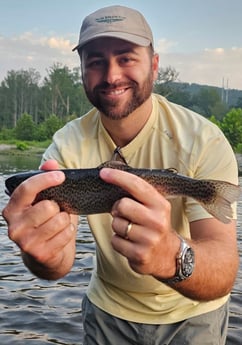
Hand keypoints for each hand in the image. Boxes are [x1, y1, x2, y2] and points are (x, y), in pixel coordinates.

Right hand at [2, 160, 77, 278]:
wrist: (46, 257)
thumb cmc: (45, 223)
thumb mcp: (43, 201)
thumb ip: (45, 180)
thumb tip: (51, 163)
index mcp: (12, 209)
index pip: (27, 189)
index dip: (45, 179)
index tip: (61, 176)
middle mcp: (14, 226)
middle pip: (48, 206)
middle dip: (58, 207)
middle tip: (56, 212)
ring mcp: (26, 242)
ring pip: (59, 220)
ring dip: (65, 220)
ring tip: (59, 224)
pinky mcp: (40, 254)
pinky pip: (66, 234)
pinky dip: (69, 232)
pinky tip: (62, 235)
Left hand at [100, 168, 179, 278]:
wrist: (169, 255)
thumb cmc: (155, 226)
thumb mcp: (155, 207)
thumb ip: (139, 194)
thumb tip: (113, 176)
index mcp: (161, 205)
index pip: (137, 185)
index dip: (118, 177)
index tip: (104, 173)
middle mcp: (157, 221)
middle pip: (122, 205)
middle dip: (118, 209)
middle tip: (124, 214)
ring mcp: (149, 239)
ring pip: (116, 224)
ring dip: (118, 227)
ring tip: (130, 230)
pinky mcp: (140, 254)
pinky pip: (115, 241)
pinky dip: (118, 241)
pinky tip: (129, 242)